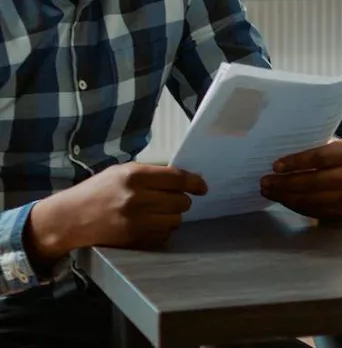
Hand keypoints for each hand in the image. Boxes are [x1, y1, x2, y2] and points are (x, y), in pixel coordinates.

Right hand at [26, 163, 207, 260]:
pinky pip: (164, 235)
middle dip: (181, 200)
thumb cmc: (97, 192)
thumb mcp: (120, 172)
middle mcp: (136, 198)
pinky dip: (162, 230)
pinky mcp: (133, 238)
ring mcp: (135, 221)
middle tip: (172, 199)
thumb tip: (185, 178)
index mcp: (134, 176)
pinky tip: (149, 224)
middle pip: (181, 201)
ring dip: (173, 216)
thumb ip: (151, 174)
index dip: (195, 183)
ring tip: (159, 212)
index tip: (202, 187)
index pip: (177, 179)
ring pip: (176, 219)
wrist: (68, 219)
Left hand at [261, 138, 341, 220]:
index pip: (319, 158)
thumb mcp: (321, 143)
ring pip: (312, 199)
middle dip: (286, 183)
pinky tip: (281, 198)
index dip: (296, 162)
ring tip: (268, 191)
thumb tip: (271, 152)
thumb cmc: (327, 154)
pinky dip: (294, 205)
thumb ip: (304, 146)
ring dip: (286, 196)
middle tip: (265, 182)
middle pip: (315, 181)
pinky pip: (313, 211)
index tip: (275, 166)